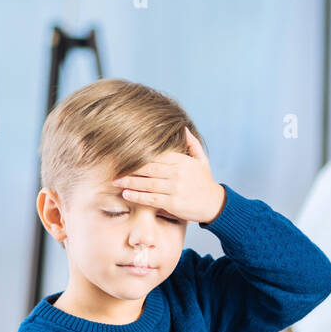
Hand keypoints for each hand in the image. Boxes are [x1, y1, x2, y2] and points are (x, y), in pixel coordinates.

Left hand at [111, 127, 225, 223]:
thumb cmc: (205, 182)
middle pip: (149, 169)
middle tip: (115, 169)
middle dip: (130, 169)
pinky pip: (151, 199)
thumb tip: (183, 128)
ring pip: (148, 183)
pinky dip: (137, 196)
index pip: (156, 156)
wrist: (215, 204)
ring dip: (130, 182)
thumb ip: (192, 144)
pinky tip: (127, 194)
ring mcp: (175, 188)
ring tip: (116, 182)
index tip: (125, 156)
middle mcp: (178, 173)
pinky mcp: (173, 203)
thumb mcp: (202, 160)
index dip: (139, 156)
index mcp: (182, 161)